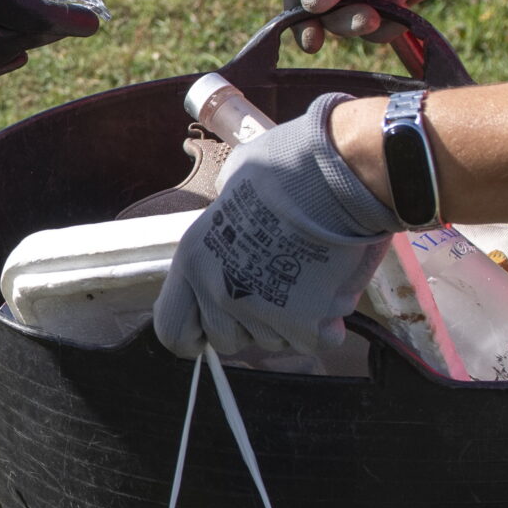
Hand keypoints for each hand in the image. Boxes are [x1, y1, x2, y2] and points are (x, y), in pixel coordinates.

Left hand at [153, 93, 397, 357]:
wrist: (336, 178)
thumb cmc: (287, 167)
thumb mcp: (236, 178)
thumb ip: (228, 204)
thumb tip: (231, 193)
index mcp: (194, 260)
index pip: (171, 328)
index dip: (193, 332)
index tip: (211, 324)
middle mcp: (219, 292)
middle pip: (227, 339)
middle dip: (251, 321)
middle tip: (275, 284)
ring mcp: (261, 314)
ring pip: (275, 340)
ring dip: (292, 318)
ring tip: (309, 274)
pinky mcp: (305, 327)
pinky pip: (318, 340)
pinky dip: (329, 324)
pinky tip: (334, 289)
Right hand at [283, 0, 492, 54]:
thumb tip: (310, 6)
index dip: (299, 18)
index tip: (311, 40)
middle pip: (324, 16)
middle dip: (348, 20)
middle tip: (372, 16)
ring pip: (352, 26)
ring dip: (377, 13)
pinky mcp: (384, 7)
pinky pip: (379, 31)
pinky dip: (393, 19)